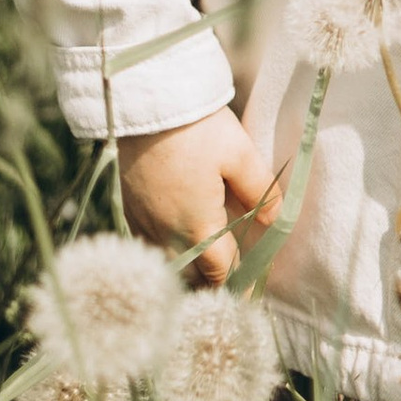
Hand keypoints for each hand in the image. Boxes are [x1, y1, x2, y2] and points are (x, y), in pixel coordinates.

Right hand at [115, 108, 273, 285]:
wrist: (143, 103)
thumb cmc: (195, 128)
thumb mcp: (239, 153)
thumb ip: (258, 190)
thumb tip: (272, 219)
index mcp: (198, 226)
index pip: (220, 271)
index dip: (237, 285)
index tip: (248, 297)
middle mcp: (166, 233)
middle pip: (191, 275)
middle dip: (210, 284)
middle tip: (228, 285)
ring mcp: (143, 222)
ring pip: (168, 262)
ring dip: (187, 269)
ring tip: (203, 267)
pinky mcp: (128, 208)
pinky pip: (148, 244)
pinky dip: (166, 249)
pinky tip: (176, 238)